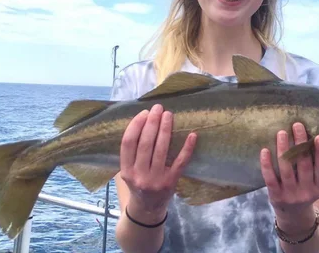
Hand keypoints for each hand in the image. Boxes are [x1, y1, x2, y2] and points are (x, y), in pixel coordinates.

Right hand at [120, 103, 196, 218]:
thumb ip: (131, 153)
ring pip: (162, 149)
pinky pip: (181, 161)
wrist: (148, 209)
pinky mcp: (172, 182)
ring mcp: (156, 180)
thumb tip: (141, 121)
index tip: (144, 113)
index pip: (128, 143)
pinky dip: (187, 147)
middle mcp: (139, 176)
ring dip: (166, 129)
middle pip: (145, 143)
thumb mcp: (128, 172)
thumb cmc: (138, 183)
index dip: (135, 125)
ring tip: (168, 115)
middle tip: (158, 108)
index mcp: (126, 171)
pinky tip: (192, 135)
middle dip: (152, 122)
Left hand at [260, 122, 318, 216]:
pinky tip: (265, 150)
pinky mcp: (275, 195)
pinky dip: (267, 164)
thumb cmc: (306, 191)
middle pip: (303, 164)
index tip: (318, 137)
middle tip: (297, 125)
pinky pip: (270, 178)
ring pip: (286, 168)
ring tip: (282, 133)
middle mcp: (306, 192)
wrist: (293, 217)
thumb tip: (314, 138)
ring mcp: (290, 195)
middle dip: (300, 143)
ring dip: (284, 148)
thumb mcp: (316, 184)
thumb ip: (317, 167)